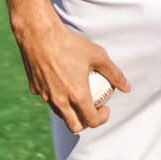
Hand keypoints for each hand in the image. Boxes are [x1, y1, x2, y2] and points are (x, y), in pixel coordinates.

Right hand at [11, 10, 129, 132]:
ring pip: (60, 114)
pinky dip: (56, 96)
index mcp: (77, 96)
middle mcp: (60, 100)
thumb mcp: (98, 56)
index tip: (105, 107)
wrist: (38, 33)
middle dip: (86, 122)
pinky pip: (47, 98)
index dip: (102, 118)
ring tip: (77, 95)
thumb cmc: (69, 43)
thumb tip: (126, 87)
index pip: (92, 121)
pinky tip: (60, 81)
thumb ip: (114, 74)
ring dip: (71, 111)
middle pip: (74, 126)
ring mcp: (45, 96)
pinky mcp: (34, 88)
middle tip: (92, 108)